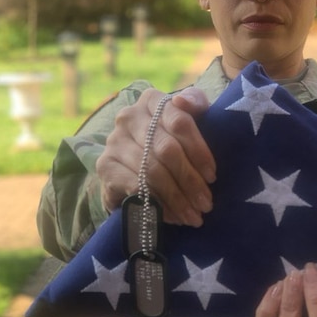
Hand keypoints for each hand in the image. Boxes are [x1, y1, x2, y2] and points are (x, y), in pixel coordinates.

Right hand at [96, 86, 216, 225]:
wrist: (133, 171)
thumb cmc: (169, 145)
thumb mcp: (187, 123)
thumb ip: (194, 103)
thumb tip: (182, 100)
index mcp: (152, 100)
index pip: (180, 121)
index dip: (199, 151)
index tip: (212, 176)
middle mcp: (128, 116)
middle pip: (167, 149)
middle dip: (190, 181)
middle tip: (206, 204)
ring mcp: (114, 141)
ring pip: (153, 171)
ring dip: (177, 198)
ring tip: (193, 216)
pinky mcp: (104, 165)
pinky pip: (136, 186)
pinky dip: (158, 204)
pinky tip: (172, 216)